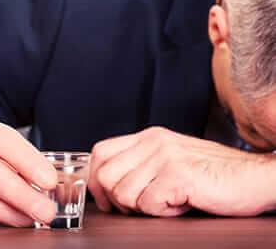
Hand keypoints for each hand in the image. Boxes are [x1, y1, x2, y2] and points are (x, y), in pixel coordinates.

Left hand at [88, 127, 275, 216]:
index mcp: (148, 137)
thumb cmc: (214, 174)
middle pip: (105, 176)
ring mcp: (165, 157)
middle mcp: (153, 142)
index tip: (105, 199)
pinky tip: (181, 205)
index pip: (100, 152)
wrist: (255, 178)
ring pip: (123, 193)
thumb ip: (141, 164)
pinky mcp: (178, 175)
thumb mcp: (170, 159)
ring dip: (143, 207)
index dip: (95, 179)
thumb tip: (106, 184)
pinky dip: (163, 213)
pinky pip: (148, 205)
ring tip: (168, 201)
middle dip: (116, 201)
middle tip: (141, 207)